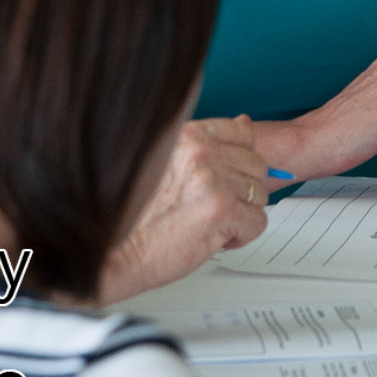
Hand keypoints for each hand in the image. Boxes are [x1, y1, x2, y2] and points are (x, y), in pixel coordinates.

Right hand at [97, 116, 272, 304]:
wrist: (116, 254)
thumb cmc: (138, 215)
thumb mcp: (170, 162)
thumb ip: (207, 144)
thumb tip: (244, 122)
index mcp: (187, 136)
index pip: (243, 133)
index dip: (240, 161)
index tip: (226, 178)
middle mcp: (201, 152)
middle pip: (257, 166)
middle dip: (240, 192)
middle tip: (210, 207)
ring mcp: (213, 179)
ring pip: (259, 196)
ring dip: (240, 215)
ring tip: (207, 222)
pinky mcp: (222, 210)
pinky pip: (258, 222)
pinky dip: (240, 236)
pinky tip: (211, 236)